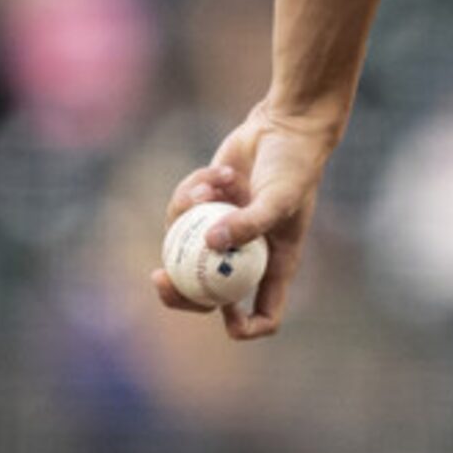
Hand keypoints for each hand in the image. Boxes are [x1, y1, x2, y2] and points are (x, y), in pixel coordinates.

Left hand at [150, 101, 335, 340]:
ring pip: (186, 246)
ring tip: (210, 186)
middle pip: (207, 294)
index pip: (264, 314)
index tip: (223, 312)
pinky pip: (182, 212)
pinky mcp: (204, 209)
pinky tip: (218, 172)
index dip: (243, 324)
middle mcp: (246, 255)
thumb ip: (249, 222)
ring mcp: (222, 232)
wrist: (285, 128)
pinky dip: (193, 191)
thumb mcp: (278, 197)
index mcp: (273, 265)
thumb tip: (209, 244)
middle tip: (159, 278)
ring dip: (189, 215)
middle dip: (179, 293)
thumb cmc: (293, 167)